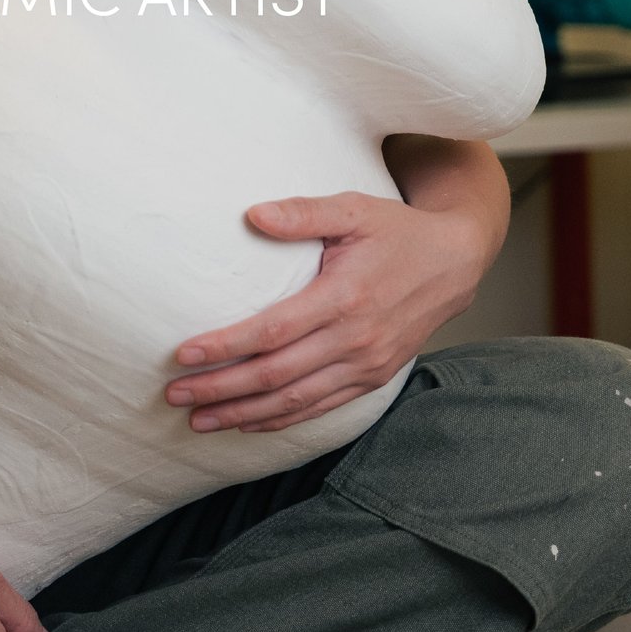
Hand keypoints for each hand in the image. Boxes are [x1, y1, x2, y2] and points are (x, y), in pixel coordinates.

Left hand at [167, 170, 503, 433]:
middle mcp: (355, 340)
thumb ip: (303, 213)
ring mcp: (366, 365)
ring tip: (198, 419)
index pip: (272, 332)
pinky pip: (321, 408)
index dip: (226, 347)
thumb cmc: (397, 231)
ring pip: (295, 401)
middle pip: (276, 376)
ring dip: (243, 414)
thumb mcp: (354, 208)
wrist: (456, 262)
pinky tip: (247, 423)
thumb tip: (253, 216)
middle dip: (221, 389)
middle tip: (174, 395)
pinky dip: (281, 420)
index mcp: (344, 297)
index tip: (183, 354)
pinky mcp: (373, 378)